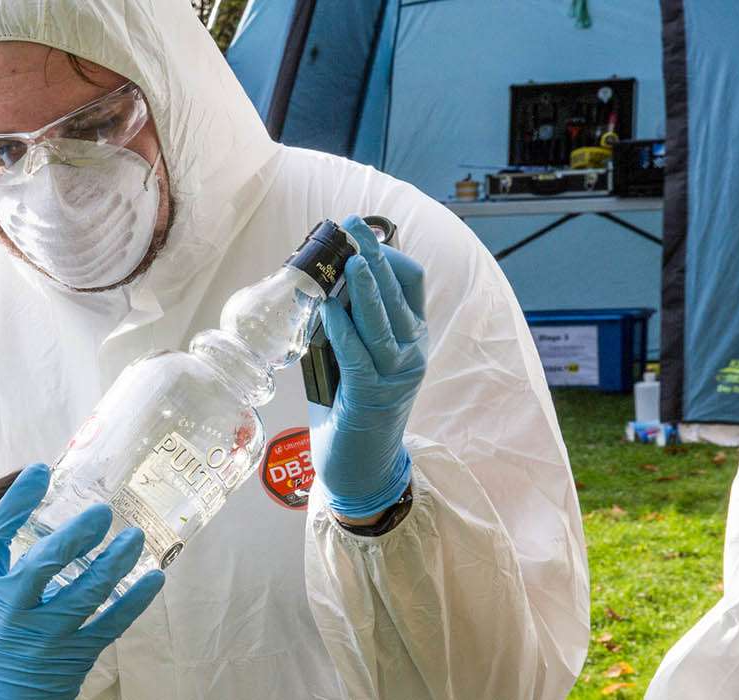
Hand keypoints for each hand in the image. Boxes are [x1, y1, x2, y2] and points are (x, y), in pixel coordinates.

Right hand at [0, 464, 164, 698]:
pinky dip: (136, 599)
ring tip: (134, 536)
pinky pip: (112, 623)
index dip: (16, 503)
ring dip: (115, 562)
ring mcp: (47, 634)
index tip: (38, 471)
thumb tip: (53, 510)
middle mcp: (15, 609)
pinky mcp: (76, 654)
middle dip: (74, 534)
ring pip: (86, 593)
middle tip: (100, 511)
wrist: (0, 698)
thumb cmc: (0, 637)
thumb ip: (17, 563)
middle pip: (44, 564)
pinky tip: (153, 578)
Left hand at [316, 215, 426, 520]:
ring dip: (365, 287)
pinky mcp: (372, 394)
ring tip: (350, 260)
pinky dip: (342, 329)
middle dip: (375, 255)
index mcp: (413, 337)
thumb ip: (351, 326)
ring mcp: (397, 374)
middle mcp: (413, 351)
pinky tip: (329, 309)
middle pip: (399, 291)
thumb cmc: (352, 409)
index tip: (360, 237)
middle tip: (353, 226)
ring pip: (383, 320)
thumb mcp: (358, 357)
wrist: (362, 466)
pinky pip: (358, 354)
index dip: (388, 255)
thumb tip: (325, 287)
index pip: (413, 282)